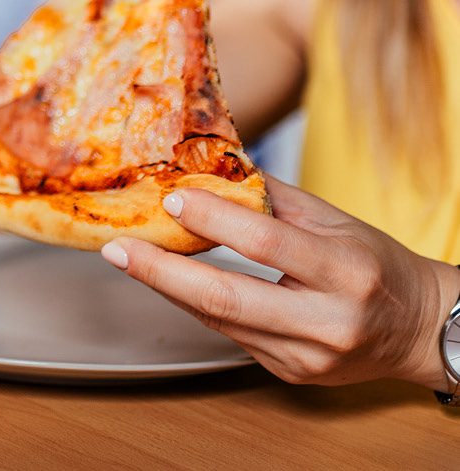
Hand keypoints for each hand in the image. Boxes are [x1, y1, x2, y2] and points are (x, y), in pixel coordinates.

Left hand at [102, 177, 459, 387]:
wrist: (420, 330)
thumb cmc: (376, 265)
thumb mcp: (335, 220)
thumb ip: (273, 197)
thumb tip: (212, 164)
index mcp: (346, 272)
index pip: (268, 244)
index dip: (215, 222)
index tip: (171, 200)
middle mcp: (328, 321)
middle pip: (228, 298)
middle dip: (161, 272)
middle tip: (117, 248)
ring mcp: (307, 356)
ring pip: (219, 320)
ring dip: (168, 286)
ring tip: (130, 257)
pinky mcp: (290, 374)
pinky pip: (230, 334)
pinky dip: (196, 304)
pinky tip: (171, 281)